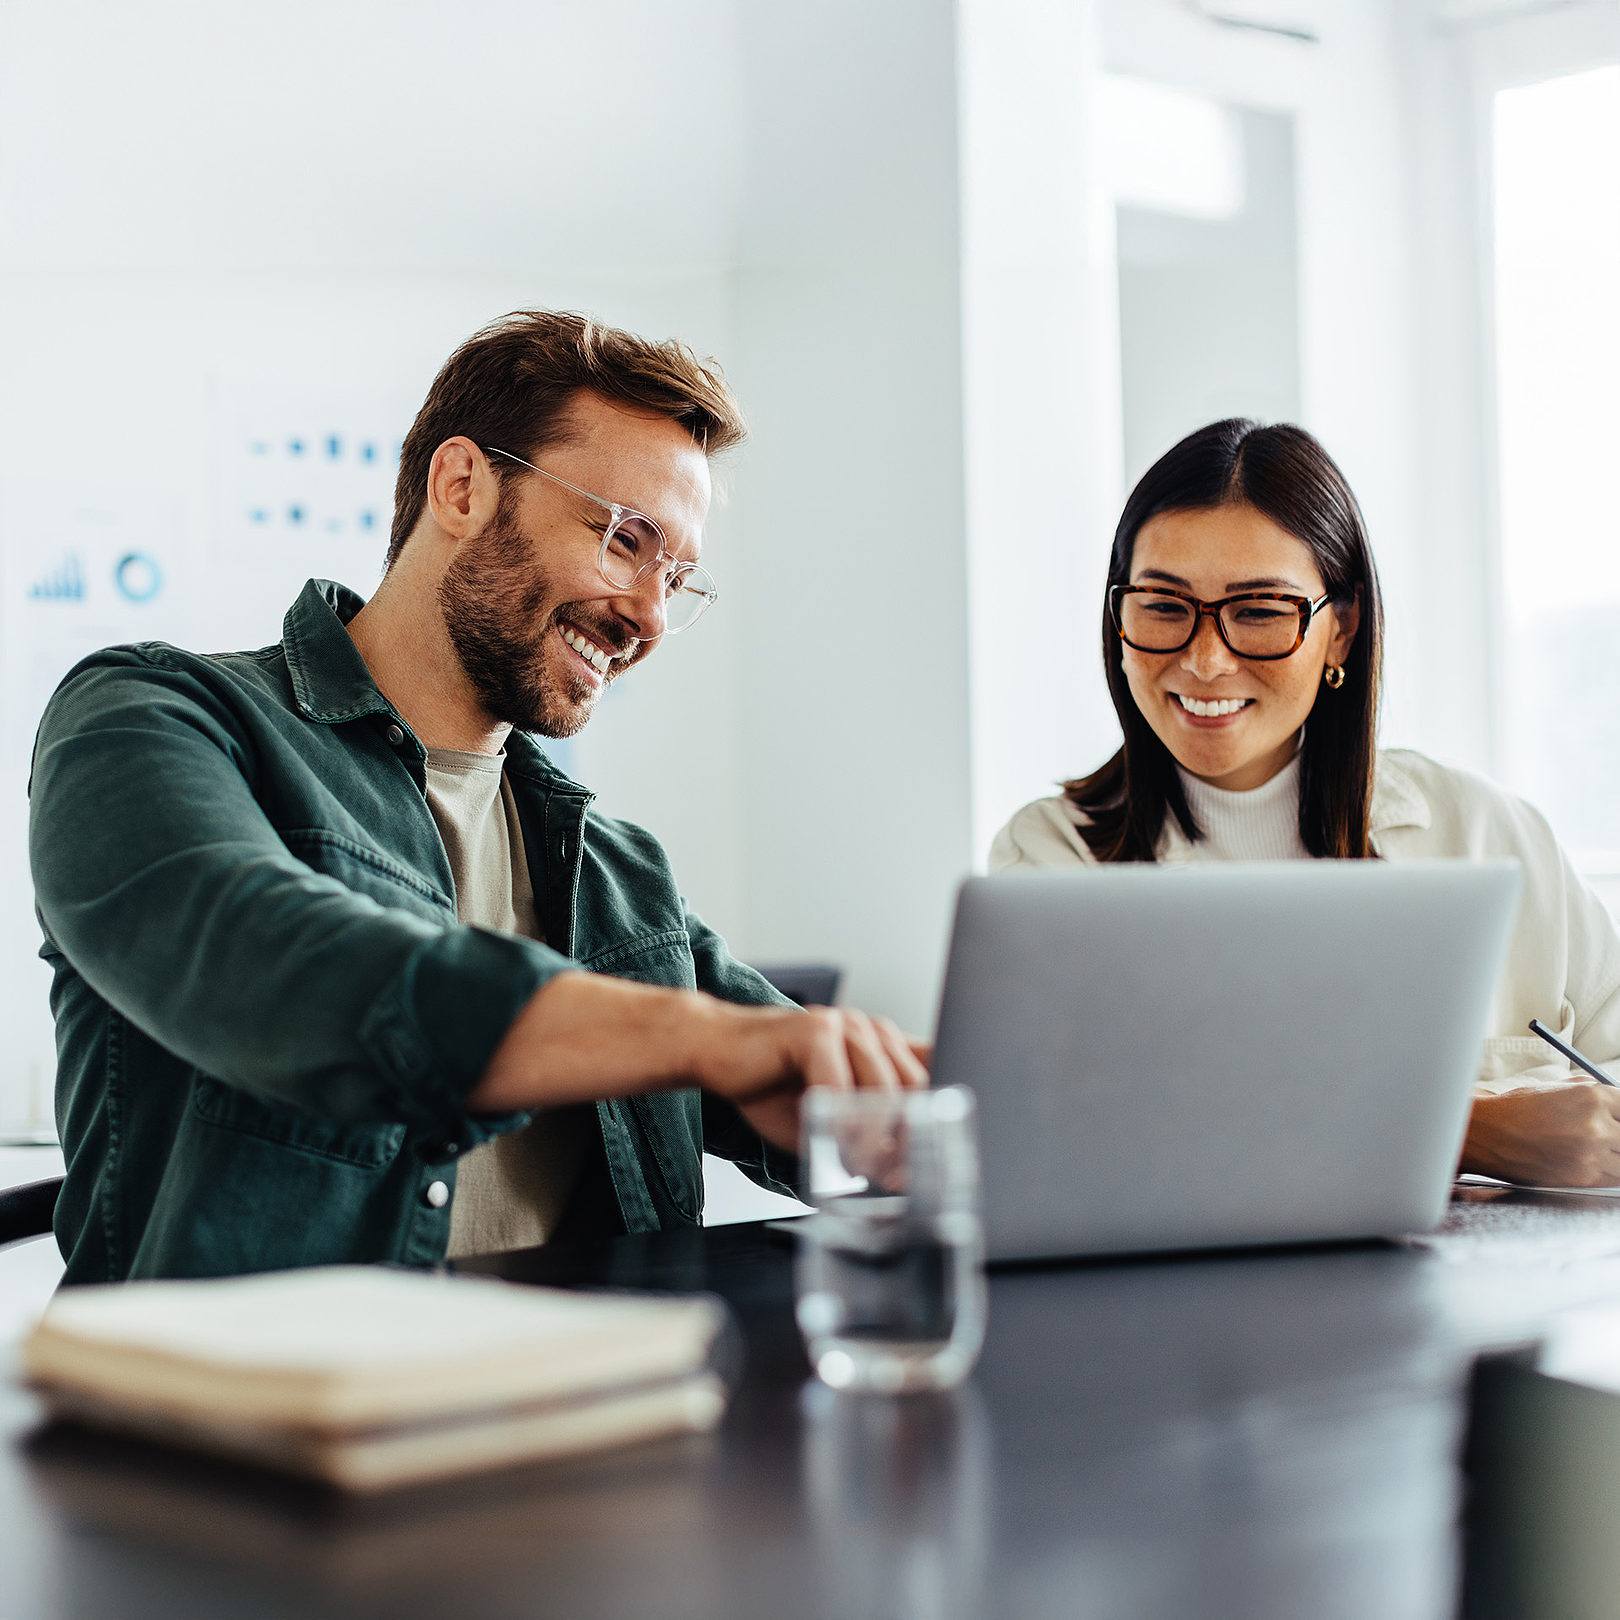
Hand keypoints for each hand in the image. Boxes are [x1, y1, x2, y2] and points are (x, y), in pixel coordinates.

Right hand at [687, 1003, 929, 1150]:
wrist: (714, 1051)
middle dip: (909, 1138)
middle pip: (915, 1087)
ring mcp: (844, 1024)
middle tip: (896, 1178)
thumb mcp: (830, 1116)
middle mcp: (871, 1029)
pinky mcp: (813, 1030)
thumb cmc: (771, 1085)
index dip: (937, 1119)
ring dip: (874, 1138)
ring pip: (882, 1089)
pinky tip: (830, 1145)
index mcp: (883, 1045)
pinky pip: (838, 1086)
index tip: (932, 1161)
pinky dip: (837, 1124)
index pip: (933, 1075)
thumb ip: (866, 1134)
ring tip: (863, 1169)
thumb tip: (902, 1174)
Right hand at [1462, 1083, 1619, 1186]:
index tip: (1618, 1123)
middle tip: (1609, 1138)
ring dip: (1617, 1156)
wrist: (1486, 1134)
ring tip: (1602, 1150)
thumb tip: (1617, 1104)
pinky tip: (1594, 1163)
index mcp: (1593, 1096)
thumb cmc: (1517, 1110)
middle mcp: (1596, 1124)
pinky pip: (1615, 1179)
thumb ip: (1593, 1093)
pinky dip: (1610, 1173)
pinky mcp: (1583, 1177)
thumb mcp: (1558, 1088)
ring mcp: (1591, 1153)